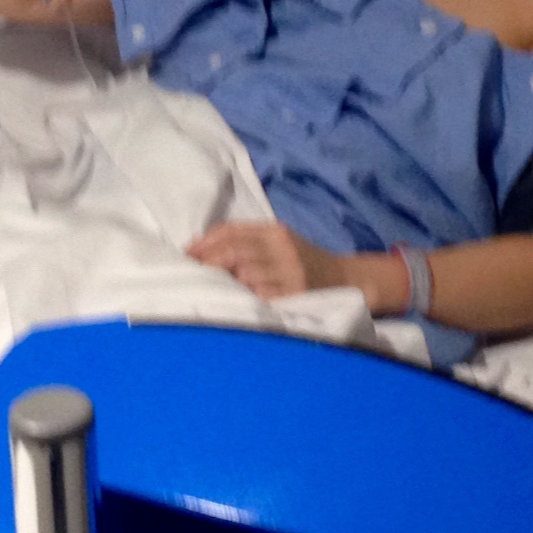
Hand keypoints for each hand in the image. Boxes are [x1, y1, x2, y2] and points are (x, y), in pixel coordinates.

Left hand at [187, 219, 346, 298]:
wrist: (346, 279)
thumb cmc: (303, 262)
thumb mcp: (279, 243)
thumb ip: (247, 241)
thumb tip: (201, 247)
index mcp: (275, 231)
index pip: (233, 231)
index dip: (206, 242)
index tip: (186, 254)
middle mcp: (282, 247)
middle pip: (236, 250)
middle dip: (208, 260)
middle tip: (188, 273)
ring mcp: (291, 271)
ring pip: (247, 273)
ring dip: (223, 280)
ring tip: (204, 287)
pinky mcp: (297, 294)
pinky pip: (263, 295)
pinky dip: (244, 297)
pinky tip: (231, 301)